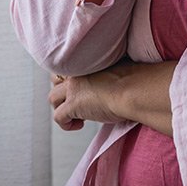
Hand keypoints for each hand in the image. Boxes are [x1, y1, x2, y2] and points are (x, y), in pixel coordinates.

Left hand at [48, 61, 178, 134]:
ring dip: (62, 107)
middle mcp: (75, 72)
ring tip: (78, 115)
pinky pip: (58, 117)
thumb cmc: (133, 79)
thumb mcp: (118, 68)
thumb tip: (112, 79)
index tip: (82, 88)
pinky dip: (66, 124)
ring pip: (52, 98)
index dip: (72, 78)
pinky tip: (80, 125)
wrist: (134, 89)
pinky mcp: (72, 106)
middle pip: (55, 79)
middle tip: (77, 100)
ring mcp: (71, 89)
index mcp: (86, 60)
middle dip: (63, 91)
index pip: (67, 65)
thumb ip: (106, 71)